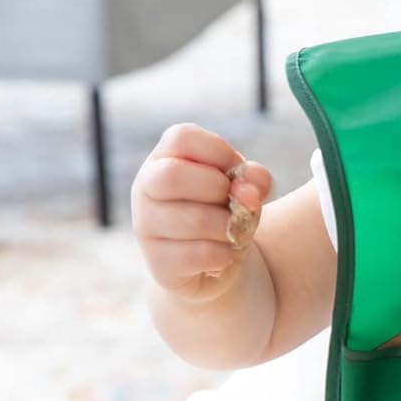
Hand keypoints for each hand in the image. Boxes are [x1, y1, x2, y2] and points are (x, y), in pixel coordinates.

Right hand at [131, 124, 273, 300]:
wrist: (213, 263)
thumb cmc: (226, 211)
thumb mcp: (246, 188)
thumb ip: (254, 179)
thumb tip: (248, 194)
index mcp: (165, 158)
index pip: (182, 137)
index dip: (219, 151)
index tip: (235, 171)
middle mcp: (146, 188)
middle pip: (171, 175)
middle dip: (216, 188)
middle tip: (229, 201)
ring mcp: (147, 226)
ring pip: (192, 220)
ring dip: (227, 227)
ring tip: (231, 231)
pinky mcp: (158, 262)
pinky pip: (198, 255)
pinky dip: (224, 255)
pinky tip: (223, 254)